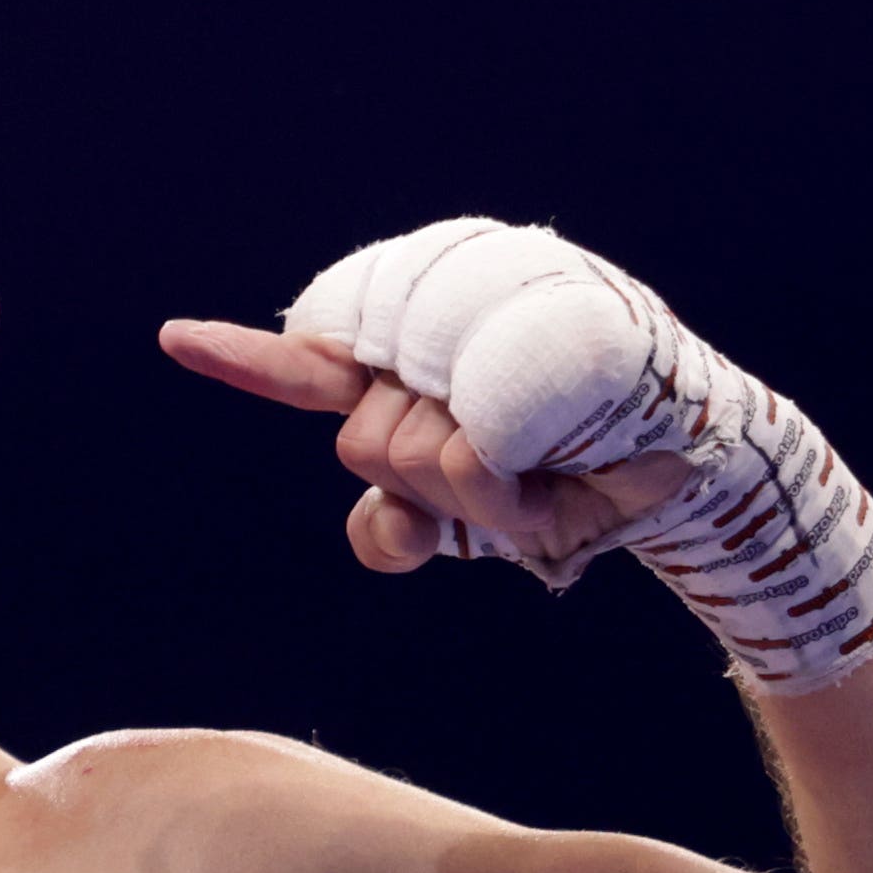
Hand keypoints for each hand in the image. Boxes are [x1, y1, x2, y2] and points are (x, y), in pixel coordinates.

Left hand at [166, 218, 872, 691]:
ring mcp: (481, 341)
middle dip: (435, 492)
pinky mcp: (527, 363)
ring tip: (547, 471)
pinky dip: (484, 474)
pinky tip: (504, 441)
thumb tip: (388, 533)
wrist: (694, 476)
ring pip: (412, 455)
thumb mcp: (491, 514)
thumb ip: (413, 517)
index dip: (246, 359)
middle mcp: (439, 342)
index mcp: (417, 371)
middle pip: (367, 446)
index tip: (177, 339)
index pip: (314, 373)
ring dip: (481, 498)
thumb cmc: (587, 486)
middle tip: (520, 482)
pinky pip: (464, 429)